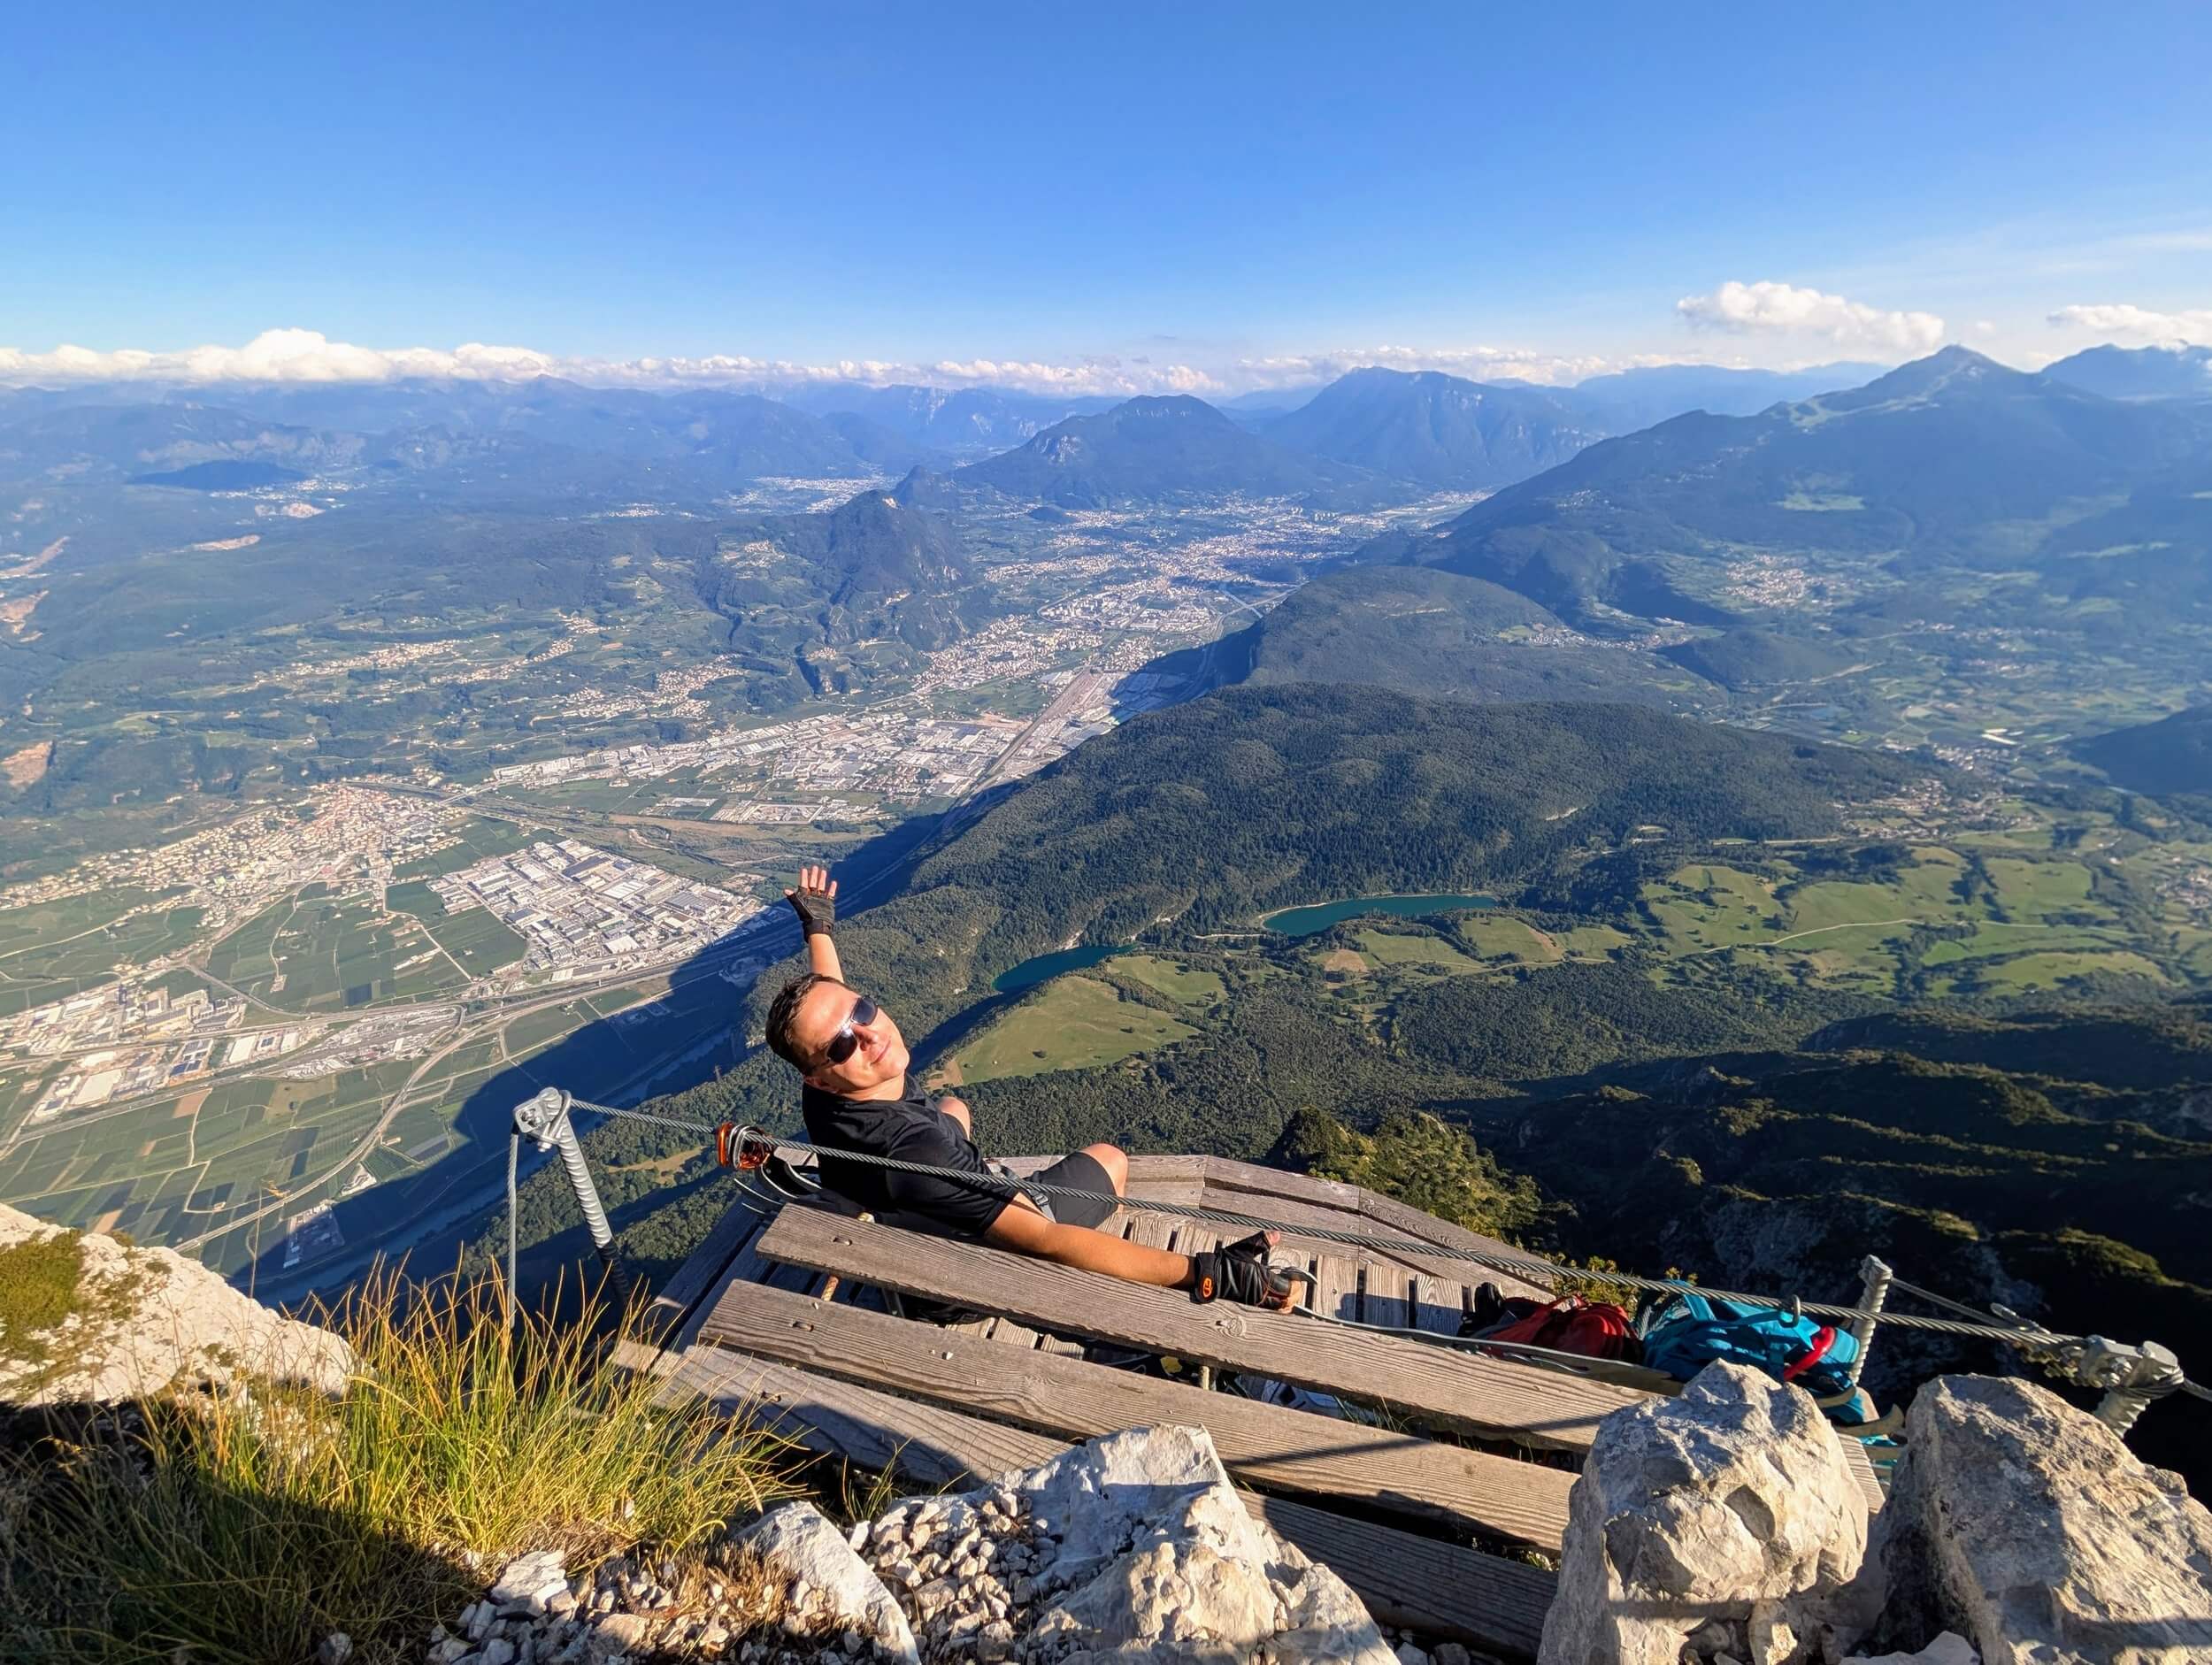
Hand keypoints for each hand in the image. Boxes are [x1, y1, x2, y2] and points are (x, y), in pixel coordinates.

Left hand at [785, 864, 836, 937]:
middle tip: (815, 867)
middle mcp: (812, 897)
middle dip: (814, 875)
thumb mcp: (799, 905)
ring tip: (823, 871)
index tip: (804, 869)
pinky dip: (832, 888)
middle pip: (813, 884)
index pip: (804, 884)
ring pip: (821, 887)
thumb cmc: (807, 916)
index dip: (804, 877)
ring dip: (822, 879)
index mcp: (805, 896)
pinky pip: (830, 894)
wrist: (817, 925)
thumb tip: (785, 890)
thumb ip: (793, 897)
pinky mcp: (827, 903)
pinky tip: (833, 882)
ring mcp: (820, 899)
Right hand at [1189, 1231, 1308, 1310]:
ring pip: (1279, 1307)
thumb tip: (1276, 1235)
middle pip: (1287, 1301)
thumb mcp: (1245, 1248)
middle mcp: (1262, 1293)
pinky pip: (1271, 1307)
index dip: (1296, 1285)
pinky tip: (1279, 1297)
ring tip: (1290, 1291)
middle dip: (1295, 1294)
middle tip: (1297, 1285)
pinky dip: (1279, 1304)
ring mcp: (1257, 1300)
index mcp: (1263, 1279)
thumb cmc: (1226, 1262)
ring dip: (1288, 1301)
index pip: (1288, 1289)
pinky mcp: (1251, 1303)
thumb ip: (1262, 1241)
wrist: (1210, 1276)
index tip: (1298, 1277)